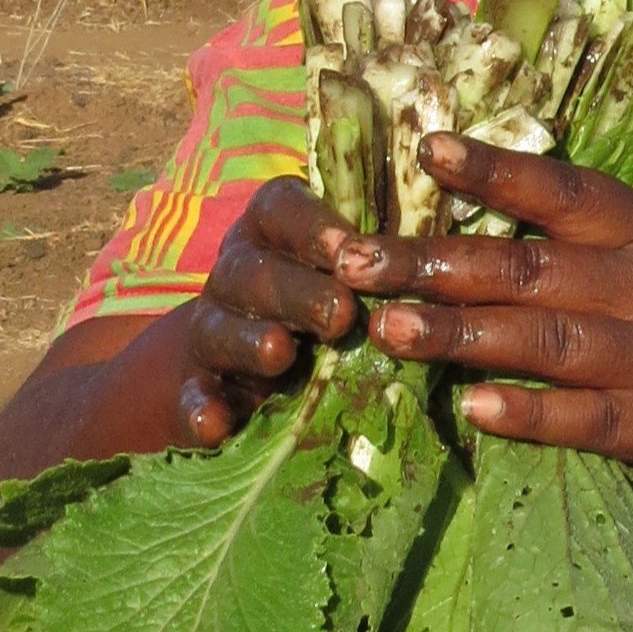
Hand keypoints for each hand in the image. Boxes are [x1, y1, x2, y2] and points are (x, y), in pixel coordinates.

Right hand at [175, 177, 372, 444]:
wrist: (242, 370)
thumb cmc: (322, 305)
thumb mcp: (349, 277)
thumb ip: (379, 261)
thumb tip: (442, 253)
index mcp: (272, 234)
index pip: (279, 207)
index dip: (309, 225)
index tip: (347, 249)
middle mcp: (235, 275)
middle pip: (251, 270)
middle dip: (295, 290)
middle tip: (340, 314)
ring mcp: (211, 331)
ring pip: (218, 329)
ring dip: (248, 340)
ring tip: (279, 353)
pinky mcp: (196, 388)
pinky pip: (190, 397)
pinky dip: (200, 409)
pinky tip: (215, 424)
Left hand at [340, 131, 632, 520]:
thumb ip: (609, 244)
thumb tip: (507, 216)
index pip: (565, 189)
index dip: (495, 169)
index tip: (424, 151)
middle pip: (530, 266)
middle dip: (435, 261)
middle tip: (353, 258)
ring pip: (545, 341)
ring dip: (461, 335)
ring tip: (387, 331)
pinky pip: (590, 421)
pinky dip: (531, 415)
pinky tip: (474, 411)